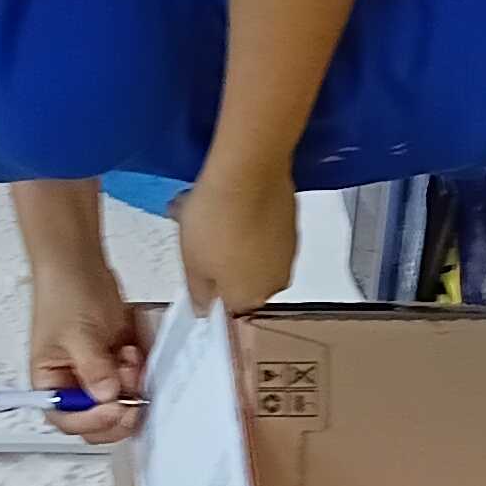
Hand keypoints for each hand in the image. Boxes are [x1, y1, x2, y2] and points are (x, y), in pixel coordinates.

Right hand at [30, 266, 145, 444]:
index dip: (91, 421)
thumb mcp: (76, 334)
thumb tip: (107, 395)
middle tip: (134, 402)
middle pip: (97, 419)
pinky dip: (139, 371)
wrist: (80, 265)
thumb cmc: (63, 293)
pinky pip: (134, 380)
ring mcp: (97, 374)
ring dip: (131, 386)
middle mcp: (73, 383)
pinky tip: (132, 350)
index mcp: (50, 384)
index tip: (113, 409)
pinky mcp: (116, 363)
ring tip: (129, 359)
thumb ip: (92, 368)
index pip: (68, 420)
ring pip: (121, 401)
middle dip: (118, 410)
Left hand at [172, 161, 299, 316]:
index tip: (196, 260)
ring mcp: (289, 252)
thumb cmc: (213, 225)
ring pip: (256, 253)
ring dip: (238, 239)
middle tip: (203, 236)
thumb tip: (203, 311)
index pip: (226, 302)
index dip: (209, 281)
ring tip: (215, 214)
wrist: (248, 174)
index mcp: (249, 298)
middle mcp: (276, 282)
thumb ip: (198, 292)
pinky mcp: (294, 223)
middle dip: (224, 261)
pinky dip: (253, 222)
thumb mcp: (191, 263)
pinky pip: (267, 231)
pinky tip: (236, 204)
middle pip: (244, 278)